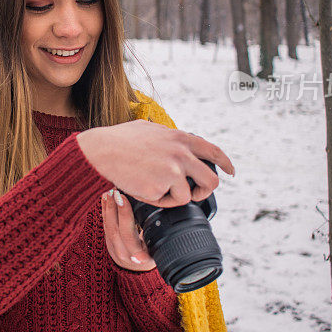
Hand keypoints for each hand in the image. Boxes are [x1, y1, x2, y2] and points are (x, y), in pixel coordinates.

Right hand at [77, 119, 233, 206]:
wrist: (101, 151)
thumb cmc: (119, 140)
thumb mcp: (149, 129)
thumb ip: (168, 137)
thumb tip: (176, 141)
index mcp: (180, 138)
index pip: (213, 151)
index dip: (225, 163)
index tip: (231, 171)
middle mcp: (181, 154)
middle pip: (211, 180)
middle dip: (206, 191)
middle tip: (195, 194)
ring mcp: (173, 171)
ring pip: (187, 196)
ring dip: (172, 197)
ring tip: (153, 187)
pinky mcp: (161, 187)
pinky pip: (166, 202)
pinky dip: (156, 200)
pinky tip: (142, 188)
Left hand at [101, 188, 154, 270]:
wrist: (137, 270)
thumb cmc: (153, 255)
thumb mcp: (159, 250)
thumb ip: (157, 236)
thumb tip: (168, 212)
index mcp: (139, 256)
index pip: (129, 235)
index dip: (125, 216)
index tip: (124, 198)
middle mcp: (124, 254)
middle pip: (116, 229)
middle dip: (116, 207)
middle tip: (117, 191)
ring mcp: (114, 249)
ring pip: (108, 226)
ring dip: (109, 207)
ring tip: (111, 192)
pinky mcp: (108, 242)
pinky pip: (105, 225)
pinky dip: (105, 210)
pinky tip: (105, 197)